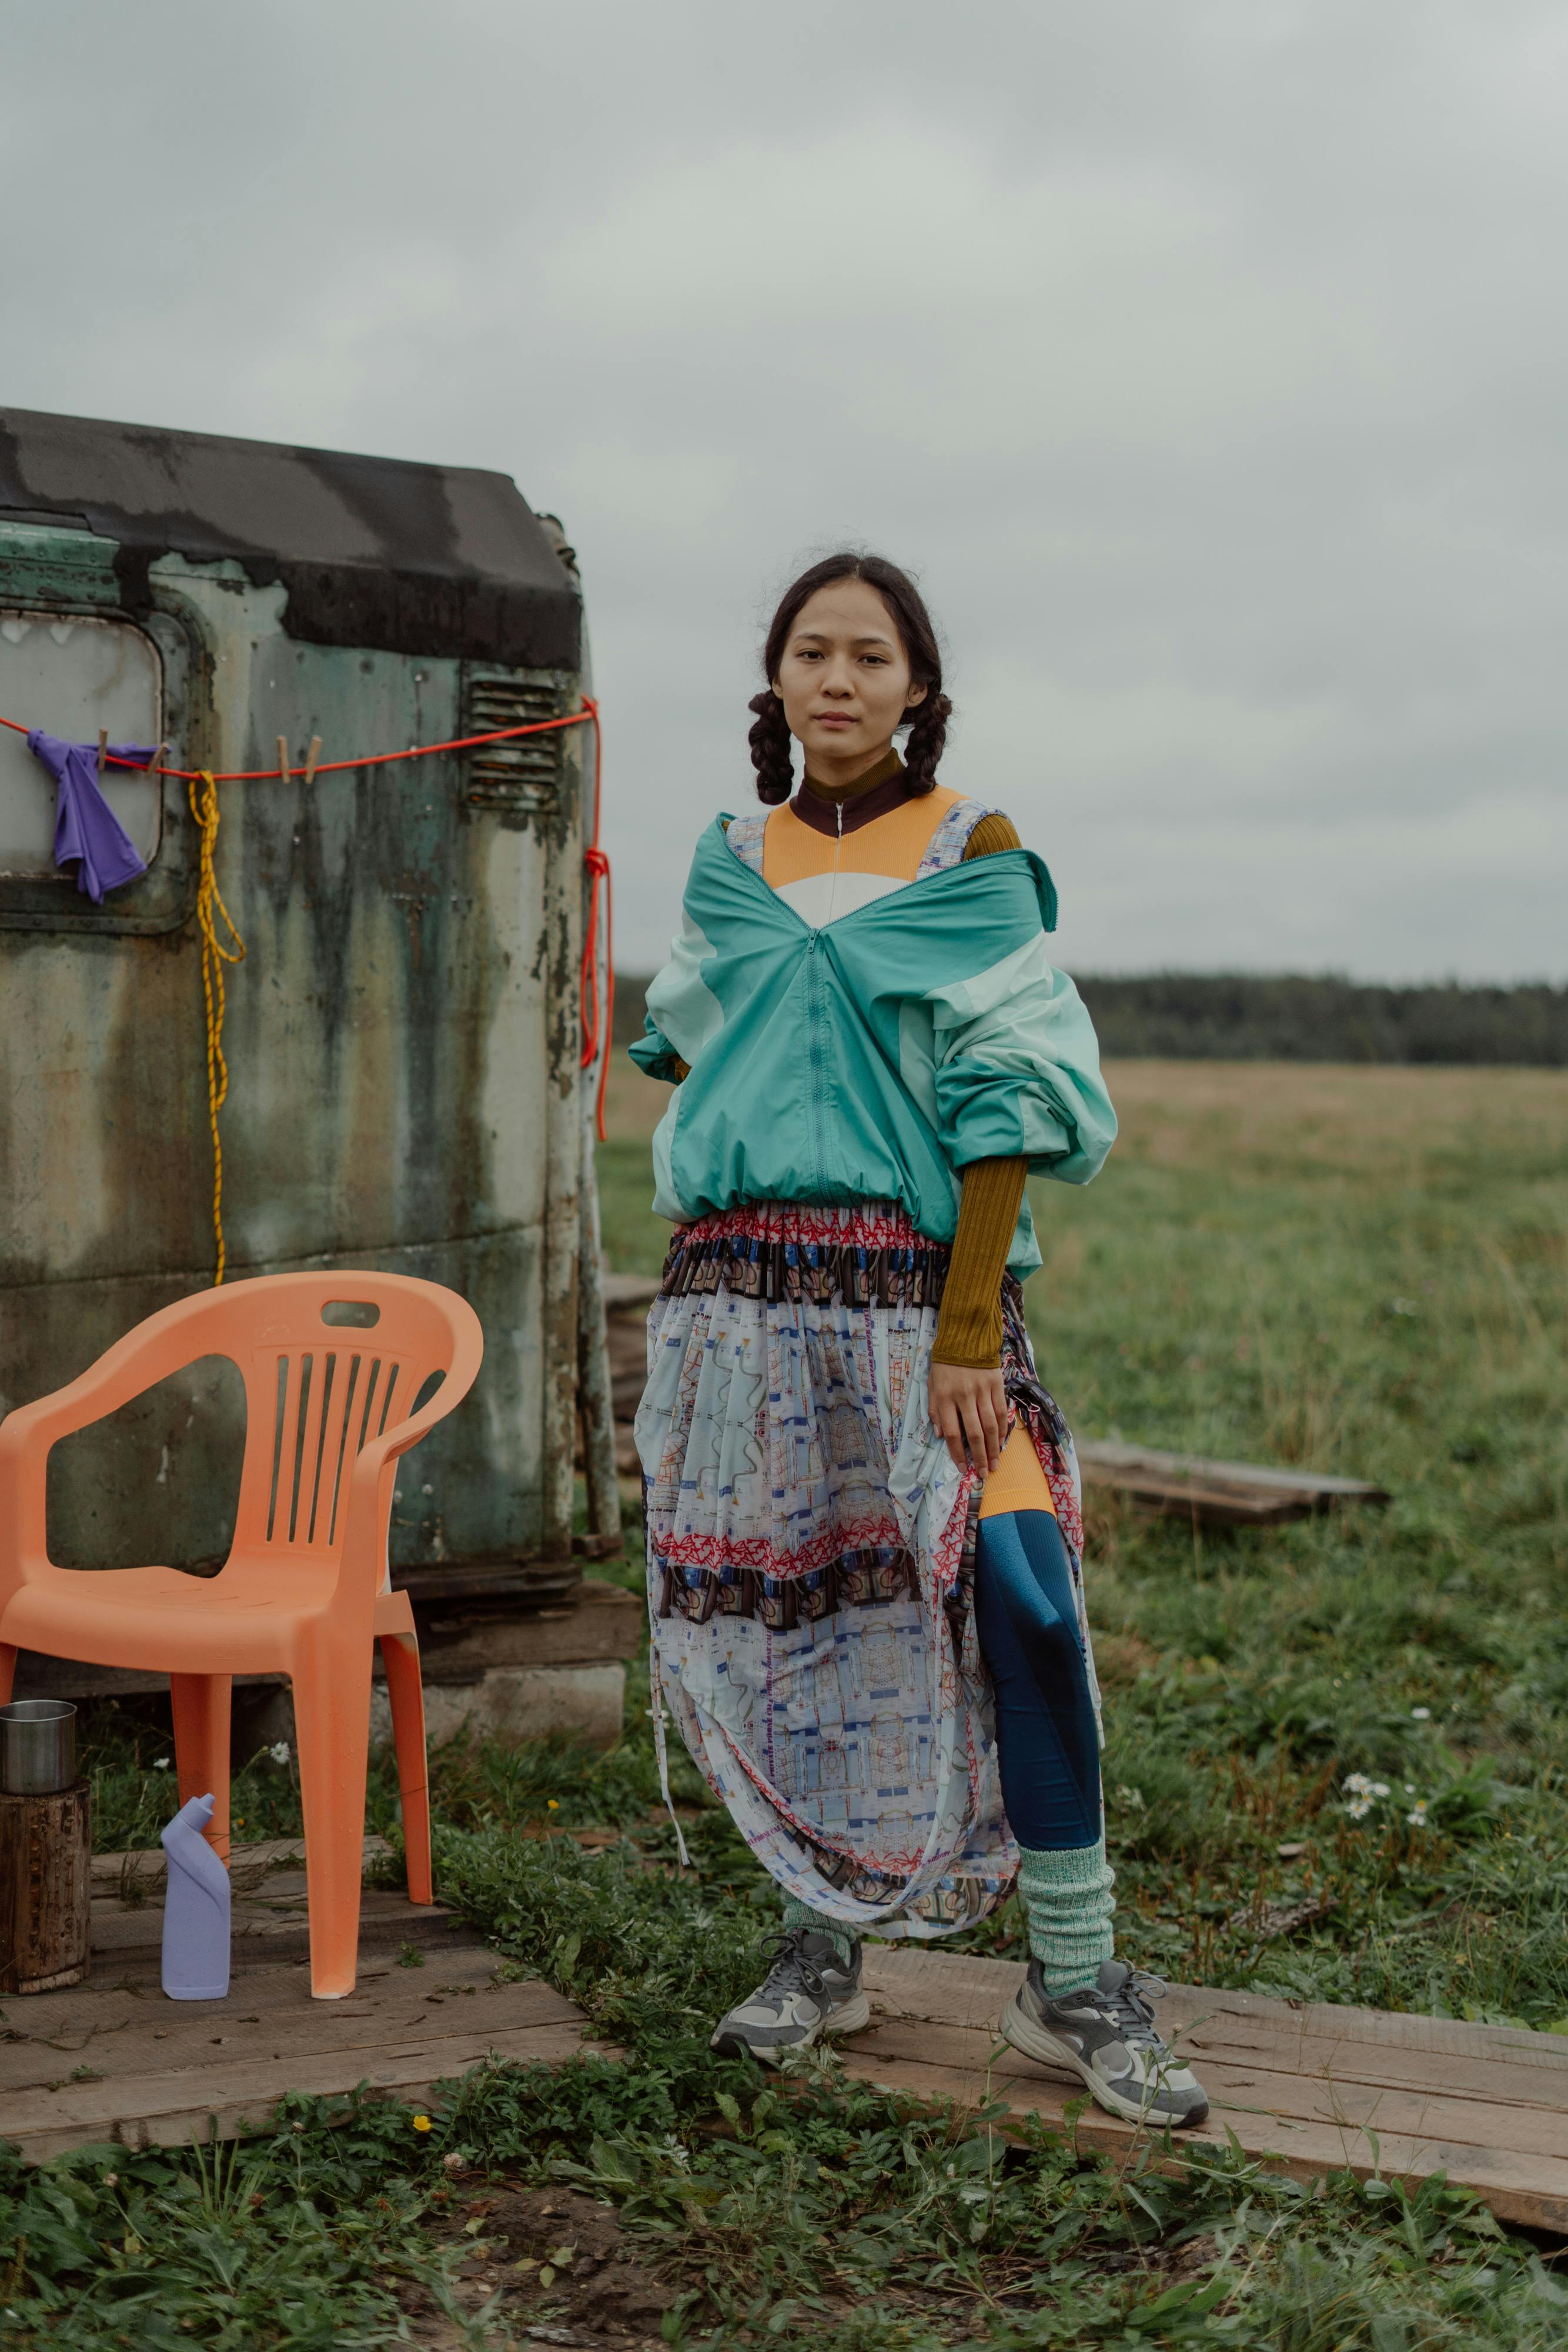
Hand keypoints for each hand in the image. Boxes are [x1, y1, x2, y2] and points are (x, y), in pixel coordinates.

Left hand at [929, 1360, 1006, 1475]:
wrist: (965, 1336)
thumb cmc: (945, 1364)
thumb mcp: (931, 1384)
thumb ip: (935, 1410)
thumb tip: (940, 1435)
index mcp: (945, 1397)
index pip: (952, 1432)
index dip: (957, 1453)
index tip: (963, 1468)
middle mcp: (964, 1396)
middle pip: (974, 1433)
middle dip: (979, 1456)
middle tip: (985, 1473)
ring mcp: (982, 1390)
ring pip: (990, 1425)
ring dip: (993, 1447)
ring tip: (995, 1462)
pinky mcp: (996, 1384)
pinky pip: (1001, 1411)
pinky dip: (1002, 1429)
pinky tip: (1001, 1441)